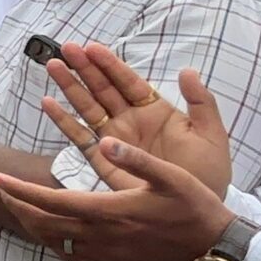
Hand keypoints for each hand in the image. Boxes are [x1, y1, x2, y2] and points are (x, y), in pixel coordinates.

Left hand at [0, 134, 235, 260]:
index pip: (52, 201)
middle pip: (44, 225)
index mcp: (111, 212)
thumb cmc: (195, 208)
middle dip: (18, 207)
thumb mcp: (171, 176)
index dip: (20, 191)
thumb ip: (136, 159)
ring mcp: (107, 255)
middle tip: (2, 189)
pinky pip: (72, 257)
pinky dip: (53, 243)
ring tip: (20, 206)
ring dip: (32, 225)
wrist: (215, 250)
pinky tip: (52, 231)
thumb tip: (107, 140)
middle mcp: (103, 237)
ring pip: (54, 244)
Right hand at [34, 44, 233, 196]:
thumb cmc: (208, 174)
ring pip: (88, 107)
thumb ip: (202, 103)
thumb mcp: (212, 135)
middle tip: (67, 48)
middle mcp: (131, 121)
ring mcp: (115, 139)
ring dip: (70, 86)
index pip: (128, 81)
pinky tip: (48, 103)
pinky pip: (80, 136)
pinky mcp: (103, 159)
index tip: (93, 47)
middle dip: (84, 68)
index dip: (110, 64)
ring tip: (53, 65)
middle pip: (103, 89)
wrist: (197, 213)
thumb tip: (187, 70)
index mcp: (156, 111)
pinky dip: (63, 120)